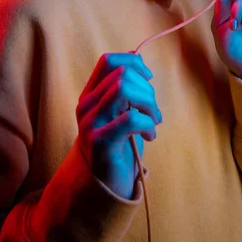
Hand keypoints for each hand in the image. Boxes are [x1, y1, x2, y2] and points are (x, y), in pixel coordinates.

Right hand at [76, 52, 161, 199]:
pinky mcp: (99, 142)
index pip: (108, 61)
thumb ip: (125, 86)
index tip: (148, 79)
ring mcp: (90, 122)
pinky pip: (130, 119)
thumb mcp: (121, 110)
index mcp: (91, 94)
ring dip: (148, 104)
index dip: (133, 63)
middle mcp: (86, 105)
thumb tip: (134, 56)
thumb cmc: (119, 145)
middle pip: (121, 74)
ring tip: (154, 121)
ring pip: (123, 89)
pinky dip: (148, 124)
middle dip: (147, 89)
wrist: (104, 185)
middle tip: (154, 111)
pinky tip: (150, 136)